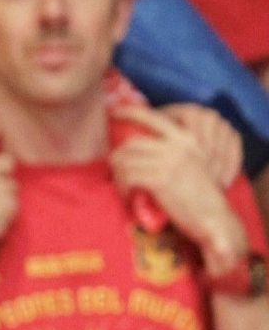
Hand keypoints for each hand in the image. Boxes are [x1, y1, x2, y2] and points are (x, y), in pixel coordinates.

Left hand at [112, 107, 245, 275]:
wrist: (213, 217)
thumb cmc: (198, 194)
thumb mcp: (189, 163)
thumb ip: (168, 151)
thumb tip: (134, 146)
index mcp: (186, 138)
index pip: (153, 117)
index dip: (130, 111)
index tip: (115, 112)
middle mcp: (177, 145)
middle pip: (129, 144)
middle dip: (118, 160)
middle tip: (120, 175)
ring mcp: (168, 161)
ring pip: (123, 160)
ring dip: (118, 176)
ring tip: (126, 189)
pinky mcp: (160, 178)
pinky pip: (127, 177)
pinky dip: (123, 188)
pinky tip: (129, 197)